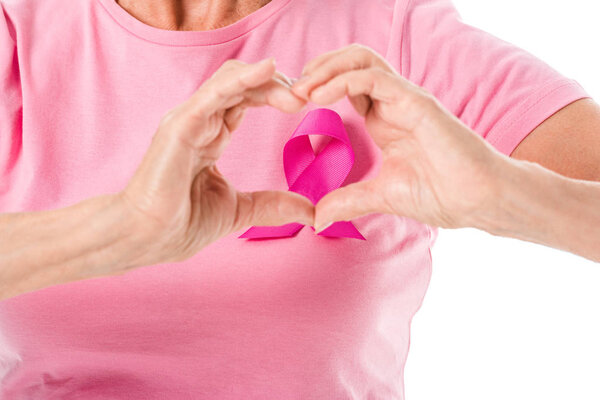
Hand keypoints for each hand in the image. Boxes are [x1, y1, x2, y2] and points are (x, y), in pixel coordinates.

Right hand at [119, 58, 313, 266]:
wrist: (146, 239)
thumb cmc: (181, 223)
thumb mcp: (240, 211)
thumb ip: (273, 206)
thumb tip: (311, 211)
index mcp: (212, 135)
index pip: (248, 99)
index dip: (278, 96)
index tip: (309, 104)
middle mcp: (201, 120)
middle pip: (245, 84)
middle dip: (279, 86)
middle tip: (309, 96)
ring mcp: (189, 119)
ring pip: (232, 80)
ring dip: (268, 80)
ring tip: (298, 92)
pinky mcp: (181, 125)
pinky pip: (214, 93)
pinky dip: (242, 79)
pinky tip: (269, 71)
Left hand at [291, 44, 504, 231]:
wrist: (478, 201)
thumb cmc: (441, 195)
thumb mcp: (381, 197)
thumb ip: (349, 201)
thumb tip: (318, 217)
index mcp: (385, 119)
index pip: (346, 87)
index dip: (318, 88)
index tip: (291, 104)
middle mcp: (393, 103)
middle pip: (351, 63)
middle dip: (317, 69)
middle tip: (290, 89)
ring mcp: (405, 98)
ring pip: (361, 60)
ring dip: (326, 68)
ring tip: (301, 87)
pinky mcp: (416, 101)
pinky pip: (374, 78)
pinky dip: (342, 81)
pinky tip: (319, 96)